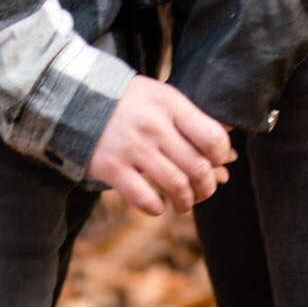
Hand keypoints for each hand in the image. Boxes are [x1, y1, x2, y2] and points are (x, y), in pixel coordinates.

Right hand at [87, 76, 234, 216]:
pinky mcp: (113, 168)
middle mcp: (154, 125)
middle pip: (198, 168)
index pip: (212, 137)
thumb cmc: (130, 102)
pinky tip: (158, 204)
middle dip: (207, 187)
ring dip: (187, 202)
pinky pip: (146, 200)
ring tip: (184, 203)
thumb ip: (193, 121)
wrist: (78, 99)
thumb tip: (229, 154)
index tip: (216, 162)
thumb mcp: (163, 98)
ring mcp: (133, 148)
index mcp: (170, 104)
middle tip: (203, 191)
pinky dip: (158, 208)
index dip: (221, 156)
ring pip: (177, 186)